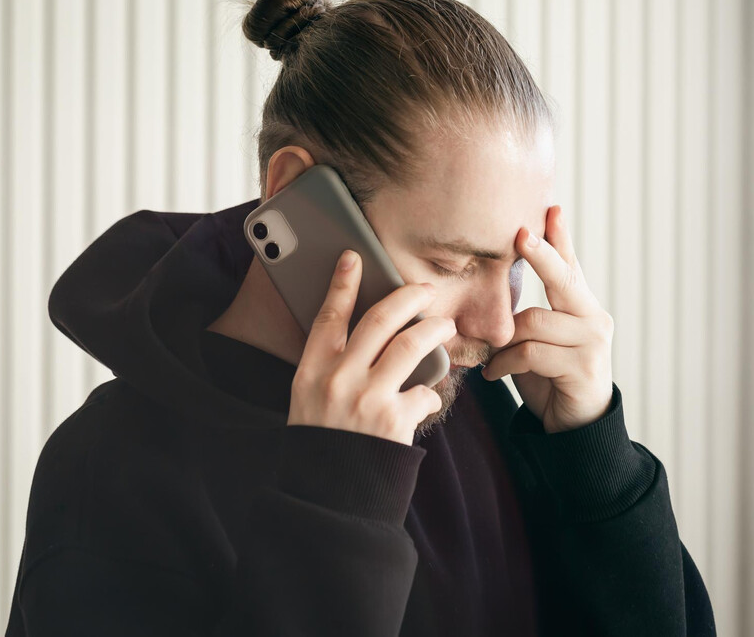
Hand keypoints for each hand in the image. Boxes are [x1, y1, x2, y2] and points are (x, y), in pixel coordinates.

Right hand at [288, 249, 454, 445]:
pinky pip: (425, 394)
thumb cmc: (321, 444)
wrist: (327, 497)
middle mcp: (338, 379)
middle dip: (407, 297)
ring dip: (434, 331)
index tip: (354, 257)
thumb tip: (365, 338)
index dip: (342, 284)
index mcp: (311, 372)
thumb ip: (330, 370)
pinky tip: (428, 400)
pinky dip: (431, 395)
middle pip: (379, 320)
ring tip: (445, 327)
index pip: (328, 316)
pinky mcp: (394, 421)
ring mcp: (367, 399)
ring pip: (411, 345)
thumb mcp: (307, 402)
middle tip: (426, 289)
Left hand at [481, 205, 614, 433]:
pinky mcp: (584, 367)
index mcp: (582, 307)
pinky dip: (505, 362)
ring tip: (493, 356)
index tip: (551, 208)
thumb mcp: (536, 341)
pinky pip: (531, 353)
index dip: (560, 237)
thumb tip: (491, 291)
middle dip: (541, 254)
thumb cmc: (550, 379)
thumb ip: (526, 316)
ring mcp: (592, 342)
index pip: (570, 265)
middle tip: (520, 233)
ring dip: (505, 340)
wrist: (573, 428)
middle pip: (563, 278)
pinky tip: (494, 373)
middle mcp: (594, 318)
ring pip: (535, 322)